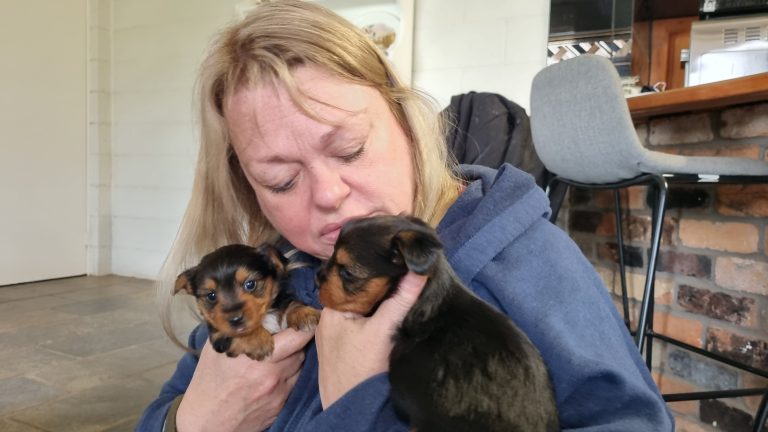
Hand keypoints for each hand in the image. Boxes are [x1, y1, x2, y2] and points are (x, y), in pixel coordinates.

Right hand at [175, 328, 313, 431]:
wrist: (206, 421)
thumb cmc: (209, 382)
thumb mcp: (218, 347)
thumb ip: (241, 329)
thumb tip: (259, 309)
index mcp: (256, 357)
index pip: (298, 336)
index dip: (305, 324)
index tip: (306, 316)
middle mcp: (271, 375)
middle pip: (301, 350)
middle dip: (296, 341)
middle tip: (286, 335)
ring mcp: (278, 393)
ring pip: (299, 367)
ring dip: (292, 359)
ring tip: (275, 357)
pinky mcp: (280, 406)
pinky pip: (293, 384)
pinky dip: (287, 377)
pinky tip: (271, 376)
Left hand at [316, 272, 426, 408]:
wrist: (352, 411)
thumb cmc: (360, 371)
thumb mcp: (383, 331)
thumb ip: (401, 300)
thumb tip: (419, 270)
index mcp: (330, 308)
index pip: (354, 278)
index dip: (376, 269)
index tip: (397, 260)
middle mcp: (329, 318)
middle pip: (358, 294)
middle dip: (380, 287)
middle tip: (403, 272)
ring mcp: (336, 334)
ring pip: (361, 309)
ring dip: (378, 303)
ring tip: (401, 288)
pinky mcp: (345, 348)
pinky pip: (361, 324)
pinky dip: (375, 318)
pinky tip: (390, 315)